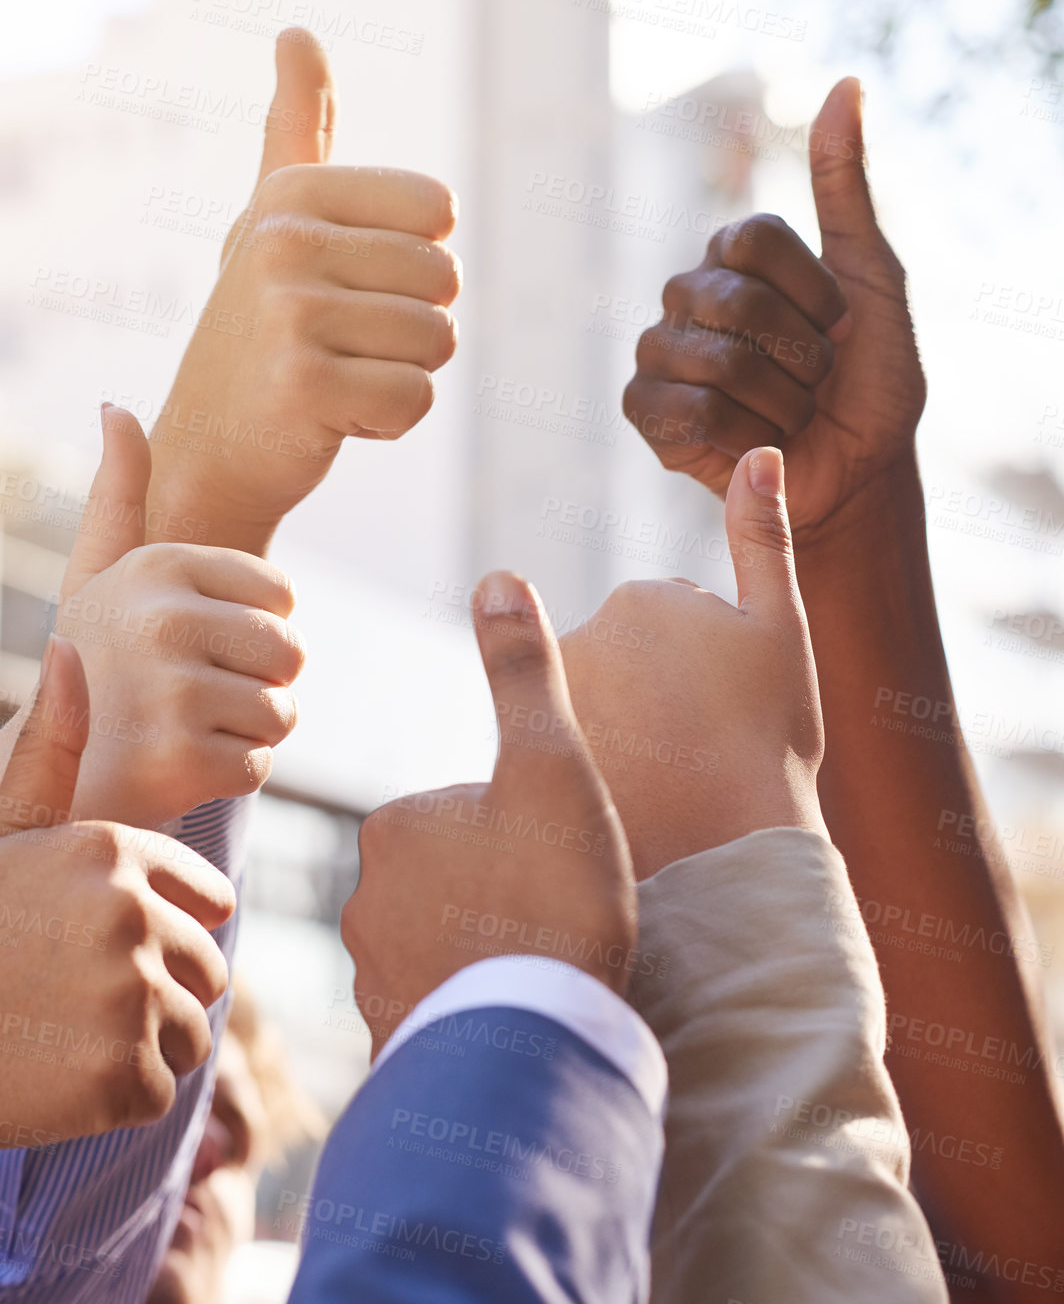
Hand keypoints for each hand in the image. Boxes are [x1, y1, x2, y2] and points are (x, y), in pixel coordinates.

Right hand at [0, 636, 236, 1147]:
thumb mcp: (4, 835)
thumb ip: (52, 745)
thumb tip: (71, 646)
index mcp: (115, 850)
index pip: (209, 902)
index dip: (158, 931)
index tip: (85, 945)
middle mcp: (131, 913)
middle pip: (209, 967)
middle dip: (154, 990)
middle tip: (70, 998)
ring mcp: (130, 995)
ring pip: (193, 1028)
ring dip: (143, 1043)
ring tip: (66, 1033)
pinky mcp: (129, 1073)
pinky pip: (166, 1083)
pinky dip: (124, 1093)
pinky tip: (62, 1077)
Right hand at [59, 404, 304, 825]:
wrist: (42, 775)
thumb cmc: (87, 668)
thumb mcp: (96, 573)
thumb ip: (118, 493)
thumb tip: (114, 406)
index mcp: (159, 563)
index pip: (281, 595)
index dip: (254, 631)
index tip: (196, 648)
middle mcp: (164, 616)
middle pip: (290, 652)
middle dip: (260, 685)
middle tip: (196, 699)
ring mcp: (171, 688)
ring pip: (280, 712)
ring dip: (246, 733)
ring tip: (183, 730)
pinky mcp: (179, 756)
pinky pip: (259, 764)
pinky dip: (227, 776)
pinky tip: (177, 769)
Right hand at [150, 28, 460, 555]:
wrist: (207, 451)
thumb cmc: (256, 335)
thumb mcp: (271, 222)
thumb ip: (296, 133)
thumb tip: (296, 32)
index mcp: (290, 193)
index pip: (437, 212)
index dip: (414, 265)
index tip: (349, 290)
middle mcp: (283, 241)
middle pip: (446, 279)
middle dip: (412, 328)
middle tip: (342, 348)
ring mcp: (287, 312)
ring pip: (438, 342)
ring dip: (400, 375)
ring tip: (334, 381)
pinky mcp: (302, 386)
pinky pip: (416, 399)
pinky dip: (389, 423)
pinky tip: (332, 420)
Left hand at [342, 571, 635, 1054]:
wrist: (540, 1040)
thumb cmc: (553, 893)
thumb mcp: (551, 764)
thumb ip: (523, 671)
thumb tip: (498, 574)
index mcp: (391, 827)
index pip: (464, 814)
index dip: (521, 835)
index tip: (554, 866)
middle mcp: (362, 900)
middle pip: (452, 880)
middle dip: (497, 896)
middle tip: (551, 921)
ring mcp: (370, 979)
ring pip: (442, 947)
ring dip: (483, 957)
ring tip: (537, 973)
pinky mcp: (390, 1043)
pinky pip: (436, 1010)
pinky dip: (469, 1013)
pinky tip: (511, 1020)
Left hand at [559, 448, 826, 878]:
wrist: (726, 854)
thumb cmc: (768, 741)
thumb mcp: (781, 631)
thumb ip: (764, 538)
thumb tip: (761, 449)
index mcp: (642, 599)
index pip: (672, 630)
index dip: (710, 677)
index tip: (728, 714)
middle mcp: (582, 636)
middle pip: (626, 668)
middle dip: (657, 701)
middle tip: (699, 752)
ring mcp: (548, 697)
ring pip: (593, 711)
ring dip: (621, 737)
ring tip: (664, 786)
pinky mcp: (522, 758)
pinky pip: (559, 757)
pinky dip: (584, 773)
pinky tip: (620, 803)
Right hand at [623, 78, 924, 543]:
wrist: (856, 471)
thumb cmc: (868, 379)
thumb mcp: (875, 275)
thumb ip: (847, 185)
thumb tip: (847, 81)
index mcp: (734, 256)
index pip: (754, 237)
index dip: (813, 291)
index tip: (841, 326)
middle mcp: (687, 295)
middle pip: (735, 299)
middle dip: (800, 353)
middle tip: (817, 380)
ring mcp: (659, 350)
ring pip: (714, 359)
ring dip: (779, 400)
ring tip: (790, 414)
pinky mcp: (644, 409)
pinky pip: (686, 409)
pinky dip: (741, 434)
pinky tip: (753, 442)